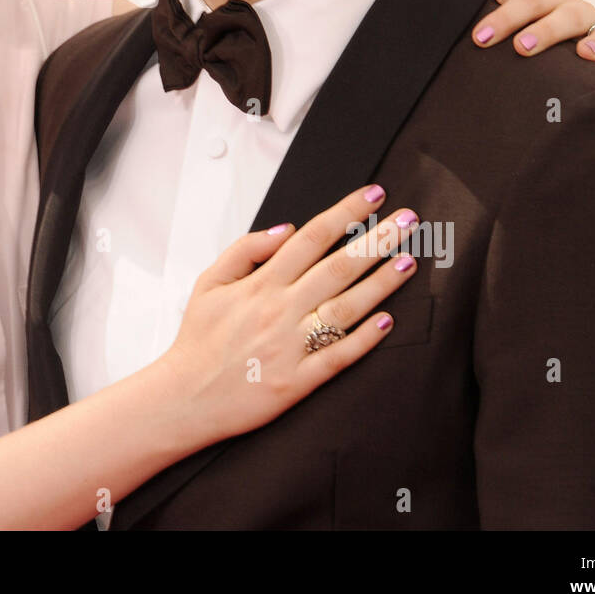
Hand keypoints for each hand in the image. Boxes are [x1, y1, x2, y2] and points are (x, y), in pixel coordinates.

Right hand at [160, 185, 417, 446]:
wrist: (185, 397)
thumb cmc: (198, 340)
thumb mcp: (209, 281)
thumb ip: (246, 250)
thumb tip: (284, 228)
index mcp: (261, 284)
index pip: (312, 237)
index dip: (345, 213)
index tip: (372, 196)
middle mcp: (280, 310)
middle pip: (338, 267)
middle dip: (377, 240)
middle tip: (409, 221)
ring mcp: (292, 346)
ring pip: (346, 308)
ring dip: (381, 283)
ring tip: (408, 261)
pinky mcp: (299, 381)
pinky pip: (338, 356)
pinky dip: (364, 339)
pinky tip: (388, 321)